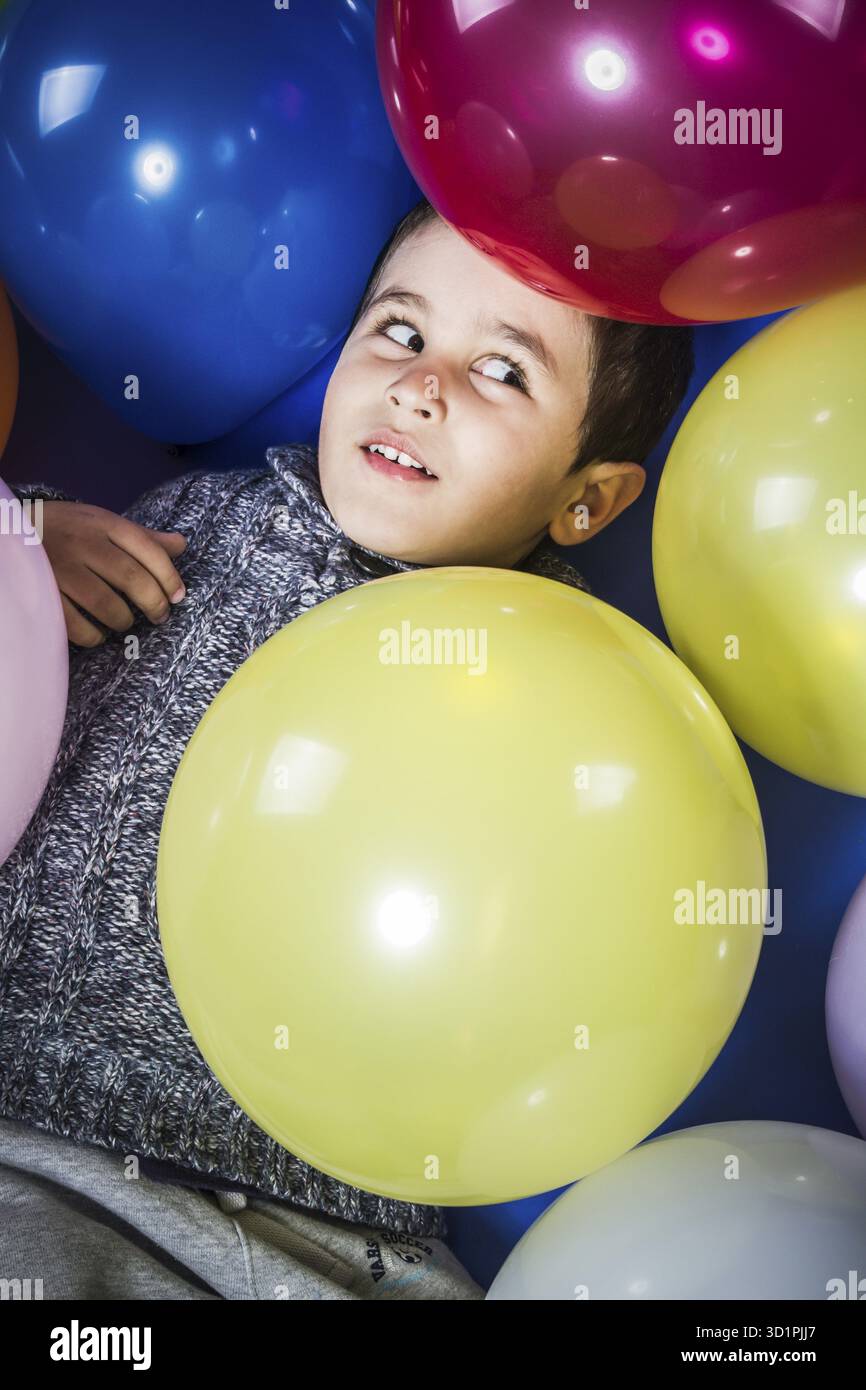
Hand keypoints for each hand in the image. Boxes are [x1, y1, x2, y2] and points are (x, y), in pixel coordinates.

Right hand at [38, 500, 187, 646]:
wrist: (10, 530)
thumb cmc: (66, 529)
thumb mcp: (102, 522)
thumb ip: (141, 537)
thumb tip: (181, 545)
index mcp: (103, 523)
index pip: (148, 549)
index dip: (170, 577)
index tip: (179, 596)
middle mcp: (83, 543)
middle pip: (132, 579)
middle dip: (154, 603)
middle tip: (159, 616)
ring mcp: (61, 568)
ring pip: (106, 604)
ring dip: (123, 620)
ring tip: (125, 622)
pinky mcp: (43, 592)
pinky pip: (76, 624)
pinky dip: (93, 636)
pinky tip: (98, 634)